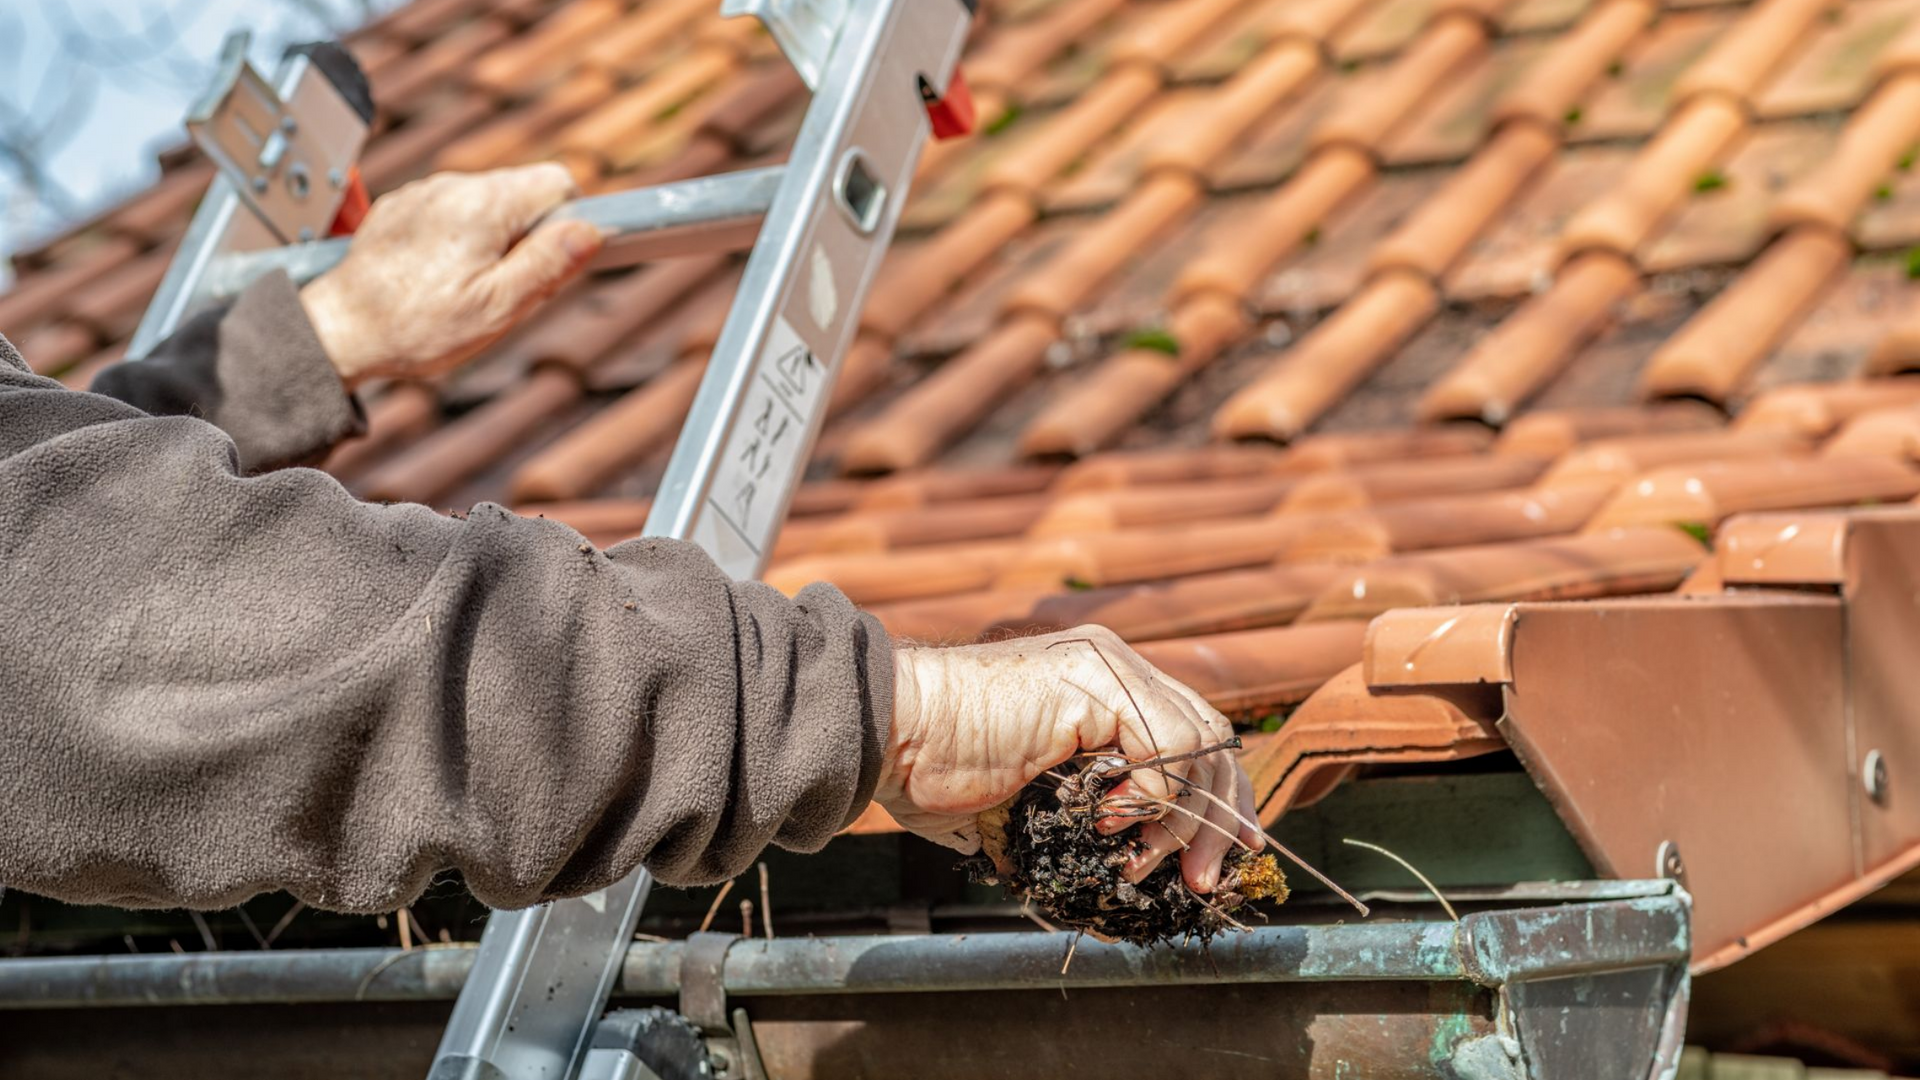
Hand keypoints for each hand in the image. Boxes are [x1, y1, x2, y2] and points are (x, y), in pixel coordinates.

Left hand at [301, 164, 602, 387]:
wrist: (338, 331)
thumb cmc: (416, 327)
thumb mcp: (498, 308)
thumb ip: (548, 265)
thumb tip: (589, 230)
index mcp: (484, 205)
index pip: (558, 183)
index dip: (568, 223)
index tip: (550, 263)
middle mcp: (452, 186)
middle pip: (522, 192)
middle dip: (530, 235)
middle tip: (507, 286)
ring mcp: (423, 193)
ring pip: (487, 203)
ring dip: (493, 238)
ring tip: (467, 286)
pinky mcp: (401, 208)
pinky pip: (450, 211)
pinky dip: (457, 238)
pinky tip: (438, 276)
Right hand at [878, 625, 1259, 893]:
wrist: (890, 733)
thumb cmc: (934, 770)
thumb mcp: (1028, 799)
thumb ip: (1080, 816)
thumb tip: (1119, 876)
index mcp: (1101, 688)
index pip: (1193, 735)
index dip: (1215, 797)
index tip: (1225, 851)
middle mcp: (1113, 666)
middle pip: (1212, 736)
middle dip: (1219, 815)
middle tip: (1204, 877)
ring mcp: (1107, 666)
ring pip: (1201, 743)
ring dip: (1183, 819)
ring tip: (1140, 861)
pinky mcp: (1094, 679)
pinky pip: (1169, 743)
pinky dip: (1156, 794)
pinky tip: (1111, 820)